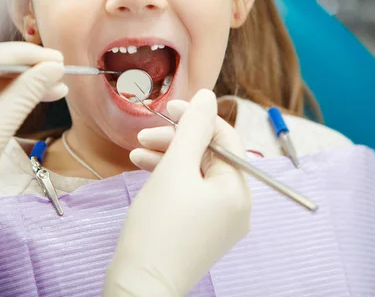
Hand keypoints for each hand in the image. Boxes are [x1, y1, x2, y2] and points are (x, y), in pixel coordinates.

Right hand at [104, 90, 251, 295]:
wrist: (140, 286)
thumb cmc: (158, 226)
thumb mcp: (175, 169)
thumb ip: (193, 128)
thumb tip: (209, 95)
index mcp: (238, 190)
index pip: (225, 138)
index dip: (197, 119)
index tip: (167, 109)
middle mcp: (236, 206)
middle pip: (209, 156)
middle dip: (176, 140)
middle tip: (145, 134)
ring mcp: (220, 221)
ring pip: (196, 174)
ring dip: (168, 158)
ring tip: (136, 153)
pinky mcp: (202, 230)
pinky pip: (191, 194)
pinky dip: (170, 180)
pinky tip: (143, 169)